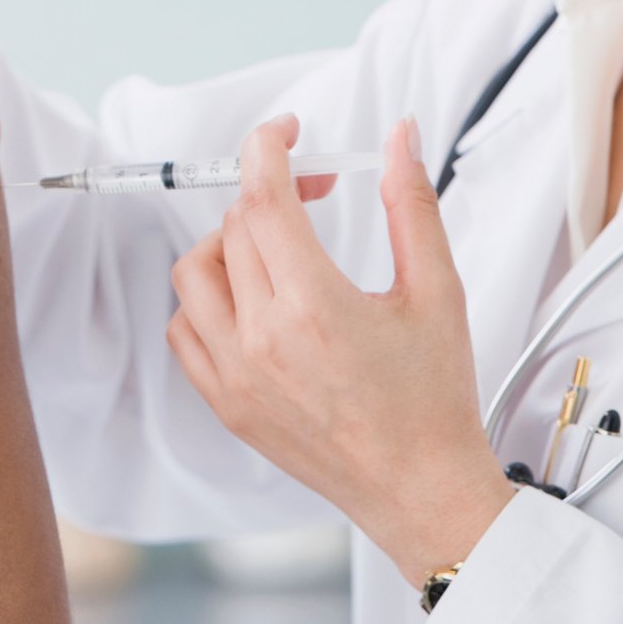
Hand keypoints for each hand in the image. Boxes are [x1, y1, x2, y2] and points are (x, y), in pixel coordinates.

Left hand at [166, 114, 513, 587]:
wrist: (421, 491)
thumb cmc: (434, 401)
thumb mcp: (438, 291)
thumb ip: (411, 204)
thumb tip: (400, 138)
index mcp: (315, 307)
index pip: (262, 198)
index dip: (268, 148)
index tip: (285, 132)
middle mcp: (263, 341)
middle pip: (234, 227)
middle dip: (270, 193)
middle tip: (311, 194)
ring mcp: (236, 376)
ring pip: (194, 274)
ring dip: (228, 243)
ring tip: (275, 246)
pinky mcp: (225, 403)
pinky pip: (183, 329)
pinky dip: (205, 300)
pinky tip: (247, 298)